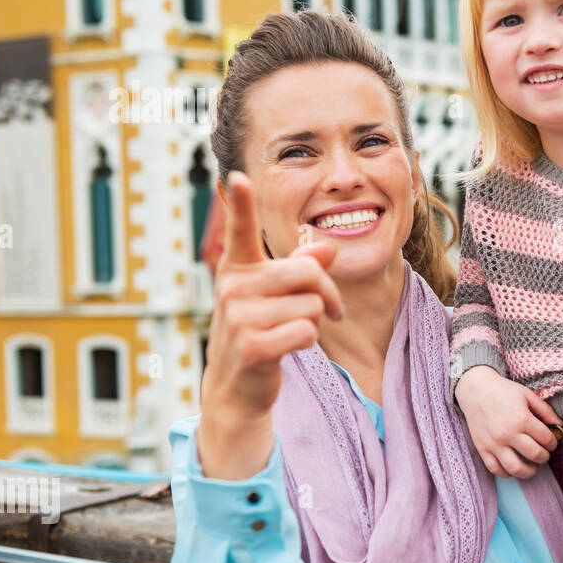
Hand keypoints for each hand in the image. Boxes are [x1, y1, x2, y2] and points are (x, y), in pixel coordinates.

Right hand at [200, 171, 343, 475]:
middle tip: (330, 311)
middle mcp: (232, 287)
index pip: (240, 231)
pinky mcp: (252, 346)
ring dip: (315, 322)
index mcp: (238, 268)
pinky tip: (287, 349)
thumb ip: (303, 267)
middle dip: (328, 294)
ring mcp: (238, 317)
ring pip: (311, 305)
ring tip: (293, 332)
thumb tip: (330, 246)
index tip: (237, 175)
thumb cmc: (263, 330)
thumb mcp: (280, 295)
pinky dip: (308, 342)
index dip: (241, 204)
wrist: (238, 387)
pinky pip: (306, 332)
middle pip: (308, 272)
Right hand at [455, 366, 560, 479]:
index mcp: (522, 419)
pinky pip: (496, 469)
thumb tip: (560, 425)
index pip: (546, 439)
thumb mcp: (527, 395)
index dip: (554, 443)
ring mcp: (494, 443)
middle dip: (545, 457)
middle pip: (535, 455)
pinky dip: (507, 473)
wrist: (475, 390)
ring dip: (529, 471)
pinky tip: (513, 467)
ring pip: (516, 468)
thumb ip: (546, 411)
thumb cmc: (503, 391)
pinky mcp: (482, 449)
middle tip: (545, 454)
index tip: (552, 443)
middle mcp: (508, 433)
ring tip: (532, 467)